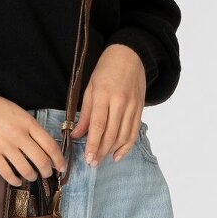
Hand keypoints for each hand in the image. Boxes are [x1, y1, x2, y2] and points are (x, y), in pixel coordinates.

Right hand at [0, 94, 66, 186]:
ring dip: (32, 176)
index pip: (50, 145)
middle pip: (40, 160)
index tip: (61, 166)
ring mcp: (5, 146)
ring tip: (32, 176)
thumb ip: (33, 129)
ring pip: (25, 169)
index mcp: (28, 123)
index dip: (59, 159)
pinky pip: (6, 173)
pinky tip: (18, 181)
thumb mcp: (21, 113)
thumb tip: (45, 148)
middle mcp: (18, 135)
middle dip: (47, 171)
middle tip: (47, 173)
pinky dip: (14, 180)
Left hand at [66, 45, 145, 164]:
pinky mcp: (140, 109)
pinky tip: (117, 154)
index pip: (98, 125)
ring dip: (112, 150)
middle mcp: (120, 101)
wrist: (131, 54)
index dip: (93, 143)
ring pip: (123, 135)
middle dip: (101, 151)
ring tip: (102, 159)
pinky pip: (134, 132)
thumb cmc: (106, 69)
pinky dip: (126, 146)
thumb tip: (76, 134)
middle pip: (111, 134)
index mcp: (104, 94)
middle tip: (92, 163)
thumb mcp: (90, 87)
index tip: (88, 157)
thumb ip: (84, 112)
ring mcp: (133, 106)